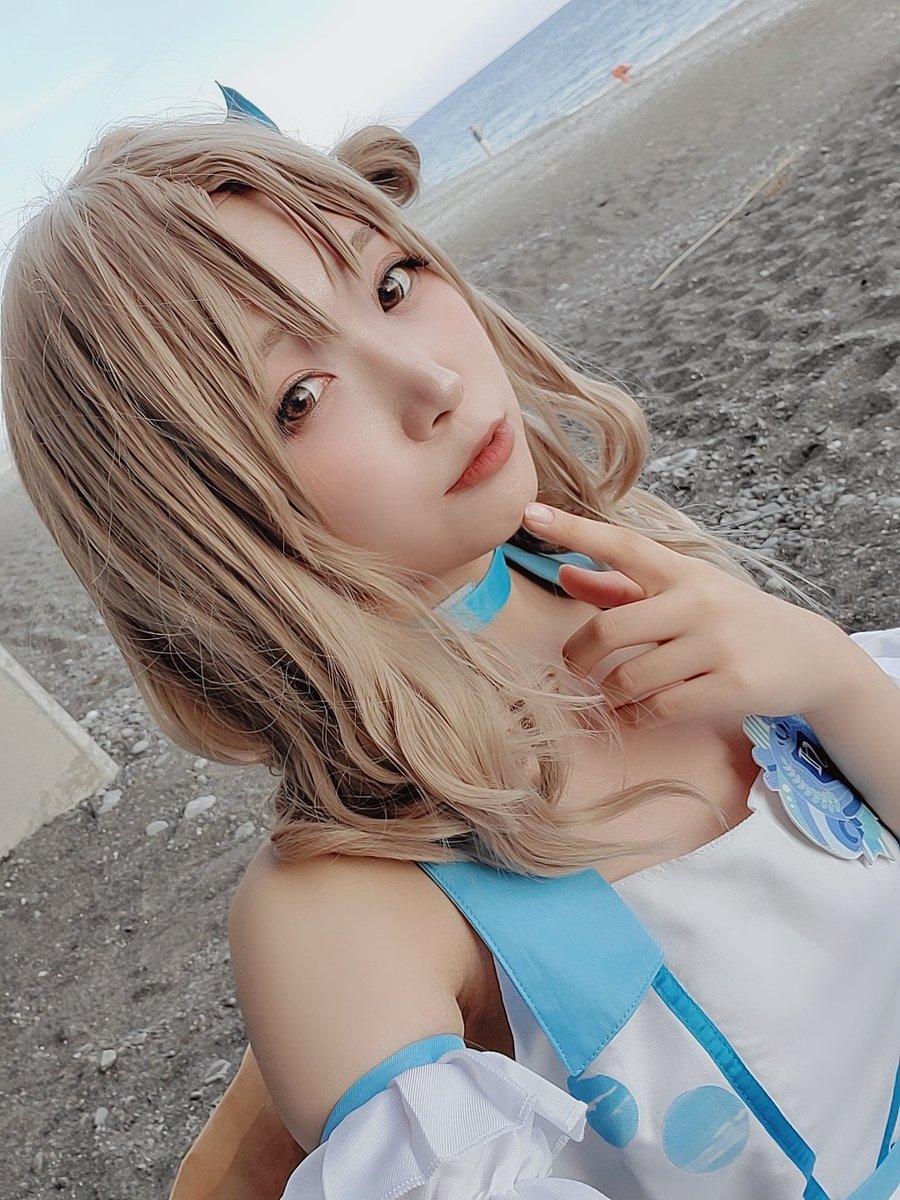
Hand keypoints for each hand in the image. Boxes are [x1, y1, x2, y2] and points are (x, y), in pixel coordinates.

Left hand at [522, 502, 848, 725]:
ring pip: (630, 678)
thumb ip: (619, 586)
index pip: (620, 544)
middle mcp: (697, 601)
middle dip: (578, 656)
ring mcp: (716, 645)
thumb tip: (563, 573)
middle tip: (572, 668)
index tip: (530, 513)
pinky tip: (633, 715)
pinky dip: (635, 718)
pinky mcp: (731, 687)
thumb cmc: (730, 619)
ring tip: (610, 696)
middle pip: (610, 629)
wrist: (810, 655)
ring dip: (609, 694)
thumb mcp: (681, 593)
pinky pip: (659, 709)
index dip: (572, 529)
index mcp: (680, 571)